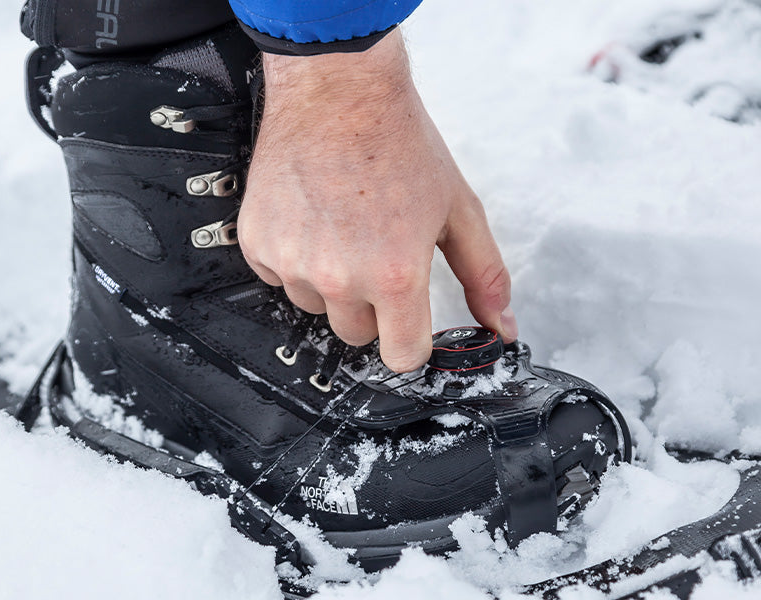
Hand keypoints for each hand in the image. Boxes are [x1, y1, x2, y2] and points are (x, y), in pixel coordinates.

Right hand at [238, 29, 516, 372]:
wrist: (338, 90)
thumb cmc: (396, 141)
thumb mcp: (458, 209)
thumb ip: (484, 274)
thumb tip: (501, 324)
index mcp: (395, 275)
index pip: (401, 356)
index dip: (412, 339)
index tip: (412, 320)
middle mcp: (339, 277)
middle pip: (358, 335)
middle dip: (373, 306)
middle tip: (379, 251)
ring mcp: (293, 262)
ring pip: (316, 305)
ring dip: (330, 282)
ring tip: (345, 227)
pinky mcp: (258, 243)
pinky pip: (278, 277)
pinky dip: (295, 257)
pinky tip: (314, 219)